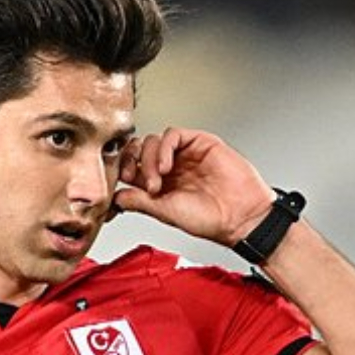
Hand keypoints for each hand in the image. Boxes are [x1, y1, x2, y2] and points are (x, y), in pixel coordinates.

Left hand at [113, 127, 274, 245]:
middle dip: (131, 161)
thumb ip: (139, 201)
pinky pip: (174, 134)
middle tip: (135, 178)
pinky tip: (166, 166)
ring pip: (153, 140)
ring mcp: (185, 154)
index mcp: (160, 183)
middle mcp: (171, 166)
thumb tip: (114, 198)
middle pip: (138, 149)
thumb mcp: (165, 212)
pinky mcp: (200, 142)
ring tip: (158, 181)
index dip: (122, 169)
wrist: (240, 216)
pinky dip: (164, 147)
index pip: (131, 166)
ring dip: (148, 159)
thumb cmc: (210, 219)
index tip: (121, 181)